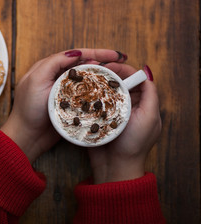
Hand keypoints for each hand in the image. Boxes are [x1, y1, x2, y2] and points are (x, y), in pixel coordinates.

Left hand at [1, 49, 126, 162]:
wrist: (27, 136)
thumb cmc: (28, 109)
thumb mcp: (36, 80)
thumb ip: (53, 63)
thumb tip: (75, 52)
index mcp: (49, 68)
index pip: (76, 55)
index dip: (96, 53)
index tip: (114, 54)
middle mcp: (57, 77)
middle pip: (84, 65)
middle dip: (103, 61)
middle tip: (121, 61)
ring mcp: (64, 92)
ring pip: (86, 79)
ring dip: (102, 75)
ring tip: (119, 73)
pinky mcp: (69, 105)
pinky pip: (86, 94)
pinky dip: (97, 91)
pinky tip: (108, 91)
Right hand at [88, 63, 161, 183]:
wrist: (115, 166)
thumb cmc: (134, 144)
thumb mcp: (149, 118)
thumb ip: (150, 95)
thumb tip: (146, 72)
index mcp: (141, 103)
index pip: (133, 78)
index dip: (122, 69)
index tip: (109, 65)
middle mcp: (126, 105)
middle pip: (117, 82)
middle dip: (106, 73)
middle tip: (93, 68)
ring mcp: (110, 112)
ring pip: (104, 91)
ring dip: (96, 83)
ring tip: (86, 76)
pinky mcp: (97, 118)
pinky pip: (93, 103)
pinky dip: (88, 96)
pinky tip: (81, 91)